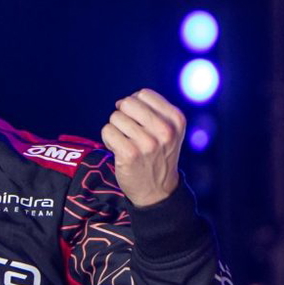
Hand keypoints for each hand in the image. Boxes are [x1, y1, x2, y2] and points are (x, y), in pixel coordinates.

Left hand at [100, 89, 185, 207]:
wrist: (158, 190)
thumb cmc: (159, 155)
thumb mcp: (169, 130)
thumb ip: (151, 110)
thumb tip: (121, 102)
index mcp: (176, 119)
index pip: (144, 94)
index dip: (136, 105)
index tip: (140, 122)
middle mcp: (165, 130)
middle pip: (128, 103)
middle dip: (124, 115)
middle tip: (130, 132)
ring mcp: (148, 143)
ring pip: (115, 117)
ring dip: (116, 129)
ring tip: (127, 143)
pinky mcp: (130, 154)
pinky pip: (107, 131)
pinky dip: (109, 140)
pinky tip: (120, 151)